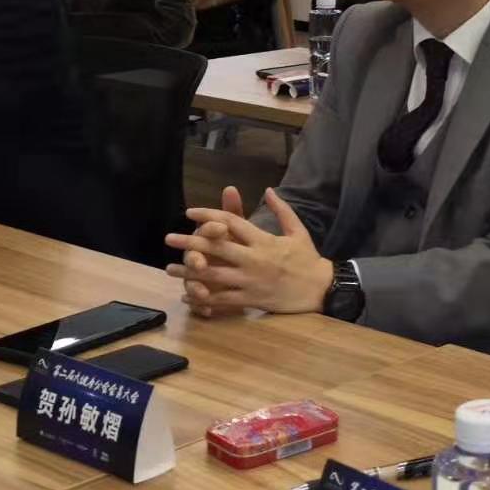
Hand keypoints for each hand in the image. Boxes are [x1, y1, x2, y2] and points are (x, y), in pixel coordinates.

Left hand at [165, 187, 333, 316]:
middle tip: (169, 237)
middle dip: (190, 241)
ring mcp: (251, 281)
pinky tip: (189, 295)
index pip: (231, 222)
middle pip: (216, 247)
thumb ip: (282, 209)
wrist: (320, 289)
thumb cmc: (308, 259)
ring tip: (170, 269)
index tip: (190, 212)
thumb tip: (268, 190)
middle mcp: (254, 259)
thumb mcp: (298, 231)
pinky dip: (204, 298)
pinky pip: (222, 299)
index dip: (209, 215)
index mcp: (264, 240)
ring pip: (213, 275)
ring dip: (189, 272)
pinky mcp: (251, 299)